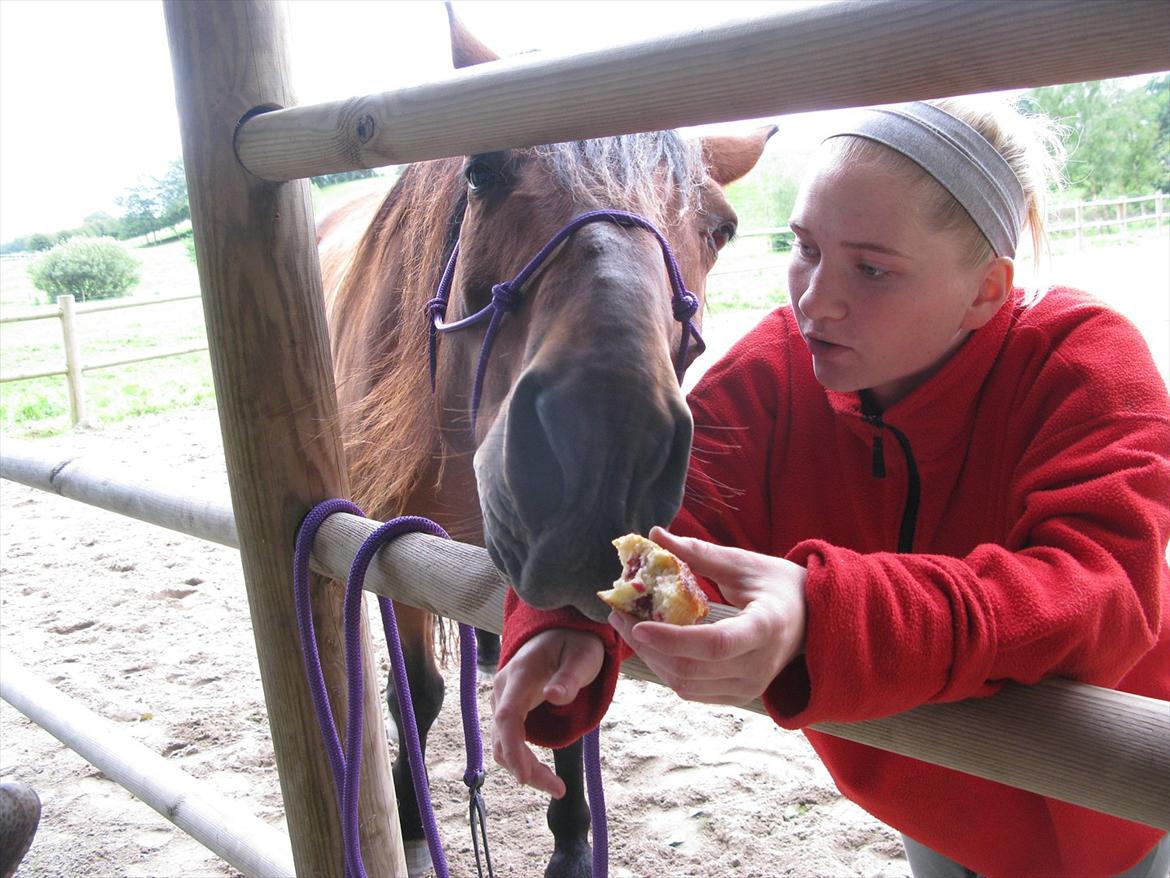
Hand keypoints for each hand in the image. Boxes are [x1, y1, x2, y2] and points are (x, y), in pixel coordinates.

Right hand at [490, 628, 603, 797]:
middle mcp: (504, 689)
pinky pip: (507, 739)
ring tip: (556, 786)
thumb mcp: (583, 656)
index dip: (512, 749)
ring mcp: (503, 699)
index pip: (507, 717)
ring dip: (523, 767)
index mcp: (520, 675)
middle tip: (558, 789)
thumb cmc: (575, 644)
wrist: (560, 630)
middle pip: (502, 737)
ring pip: (501, 743)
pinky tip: (542, 772)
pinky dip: (521, 759)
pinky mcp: (508, 709)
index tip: (524, 777)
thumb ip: (570, 677)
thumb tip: (555, 696)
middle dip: (525, 768)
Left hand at [608, 526, 806, 706]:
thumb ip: (700, 554)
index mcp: (766, 627)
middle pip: (691, 669)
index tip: (638, 624)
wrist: (813, 620)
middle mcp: (759, 665)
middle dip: (647, 646)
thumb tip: (655, 535)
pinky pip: (693, 691)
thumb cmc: (779, 585)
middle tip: (619, 614)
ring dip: (650, 658)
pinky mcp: (739, 696)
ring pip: (686, 685)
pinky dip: (666, 669)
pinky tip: (653, 645)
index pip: (715, 644)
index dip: (673, 639)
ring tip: (629, 626)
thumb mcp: (744, 563)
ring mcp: (750, 687)